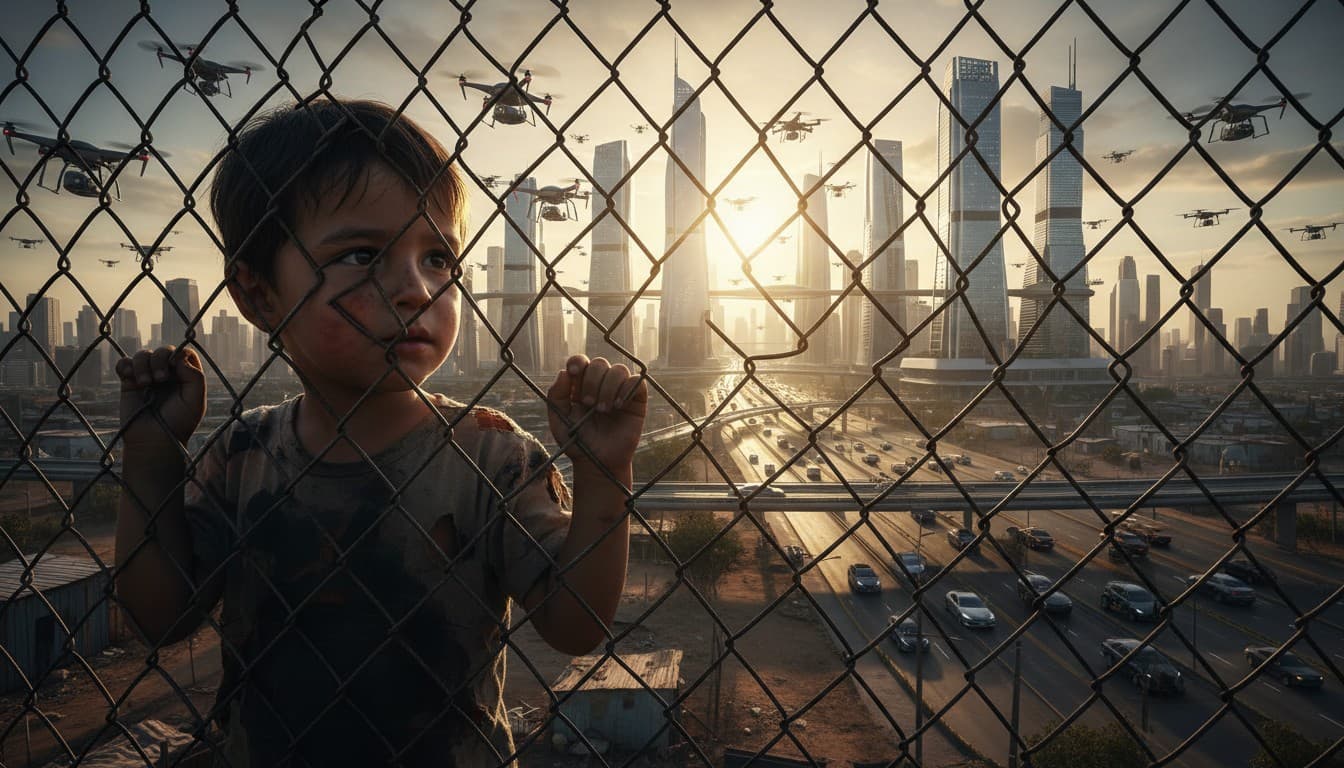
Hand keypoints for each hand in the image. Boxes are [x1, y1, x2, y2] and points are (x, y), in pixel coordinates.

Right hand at [116, 346, 206, 447]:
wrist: (153, 440)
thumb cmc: (178, 422)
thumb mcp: (195, 401)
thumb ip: (195, 376)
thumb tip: (179, 356)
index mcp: (185, 376)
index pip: (184, 353)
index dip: (178, 355)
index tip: (174, 369)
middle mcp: (167, 374)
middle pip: (163, 351)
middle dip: (160, 359)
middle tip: (161, 379)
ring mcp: (147, 377)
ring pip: (143, 355)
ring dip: (142, 364)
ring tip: (145, 384)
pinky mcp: (129, 383)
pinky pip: (124, 363)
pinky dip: (125, 365)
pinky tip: (129, 378)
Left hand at [546, 354, 646, 473]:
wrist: (598, 462)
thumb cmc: (577, 442)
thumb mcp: (558, 419)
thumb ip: (556, 395)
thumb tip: (564, 372)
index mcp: (581, 385)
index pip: (581, 361)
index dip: (578, 361)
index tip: (574, 373)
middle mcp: (601, 384)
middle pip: (600, 363)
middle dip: (592, 381)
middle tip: (589, 404)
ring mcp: (619, 390)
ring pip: (619, 369)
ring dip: (609, 387)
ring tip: (603, 410)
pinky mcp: (636, 400)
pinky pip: (637, 381)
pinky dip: (627, 389)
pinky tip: (619, 406)